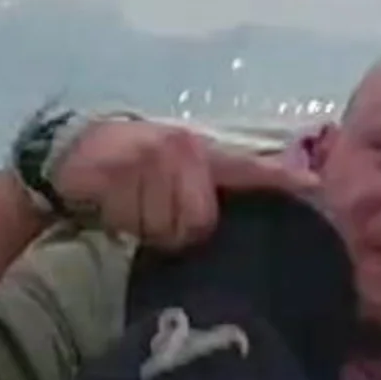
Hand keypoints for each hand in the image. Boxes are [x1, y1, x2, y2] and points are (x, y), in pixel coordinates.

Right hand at [51, 119, 317, 250]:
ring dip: (144, 228)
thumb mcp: (170, 172)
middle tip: (148, 213)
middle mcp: (181, 148)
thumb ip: (206, 190)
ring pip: (165, 227)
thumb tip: (235, 217)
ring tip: (128, 207)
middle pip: (198, 221)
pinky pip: (133, 222)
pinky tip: (110, 205)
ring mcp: (150, 157)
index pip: (245, 168)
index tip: (315, 186)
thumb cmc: (125, 172)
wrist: (65, 154)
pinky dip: (121, 222)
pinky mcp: (119, 169)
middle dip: (174, 230)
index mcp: (199, 150)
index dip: (279, 178)